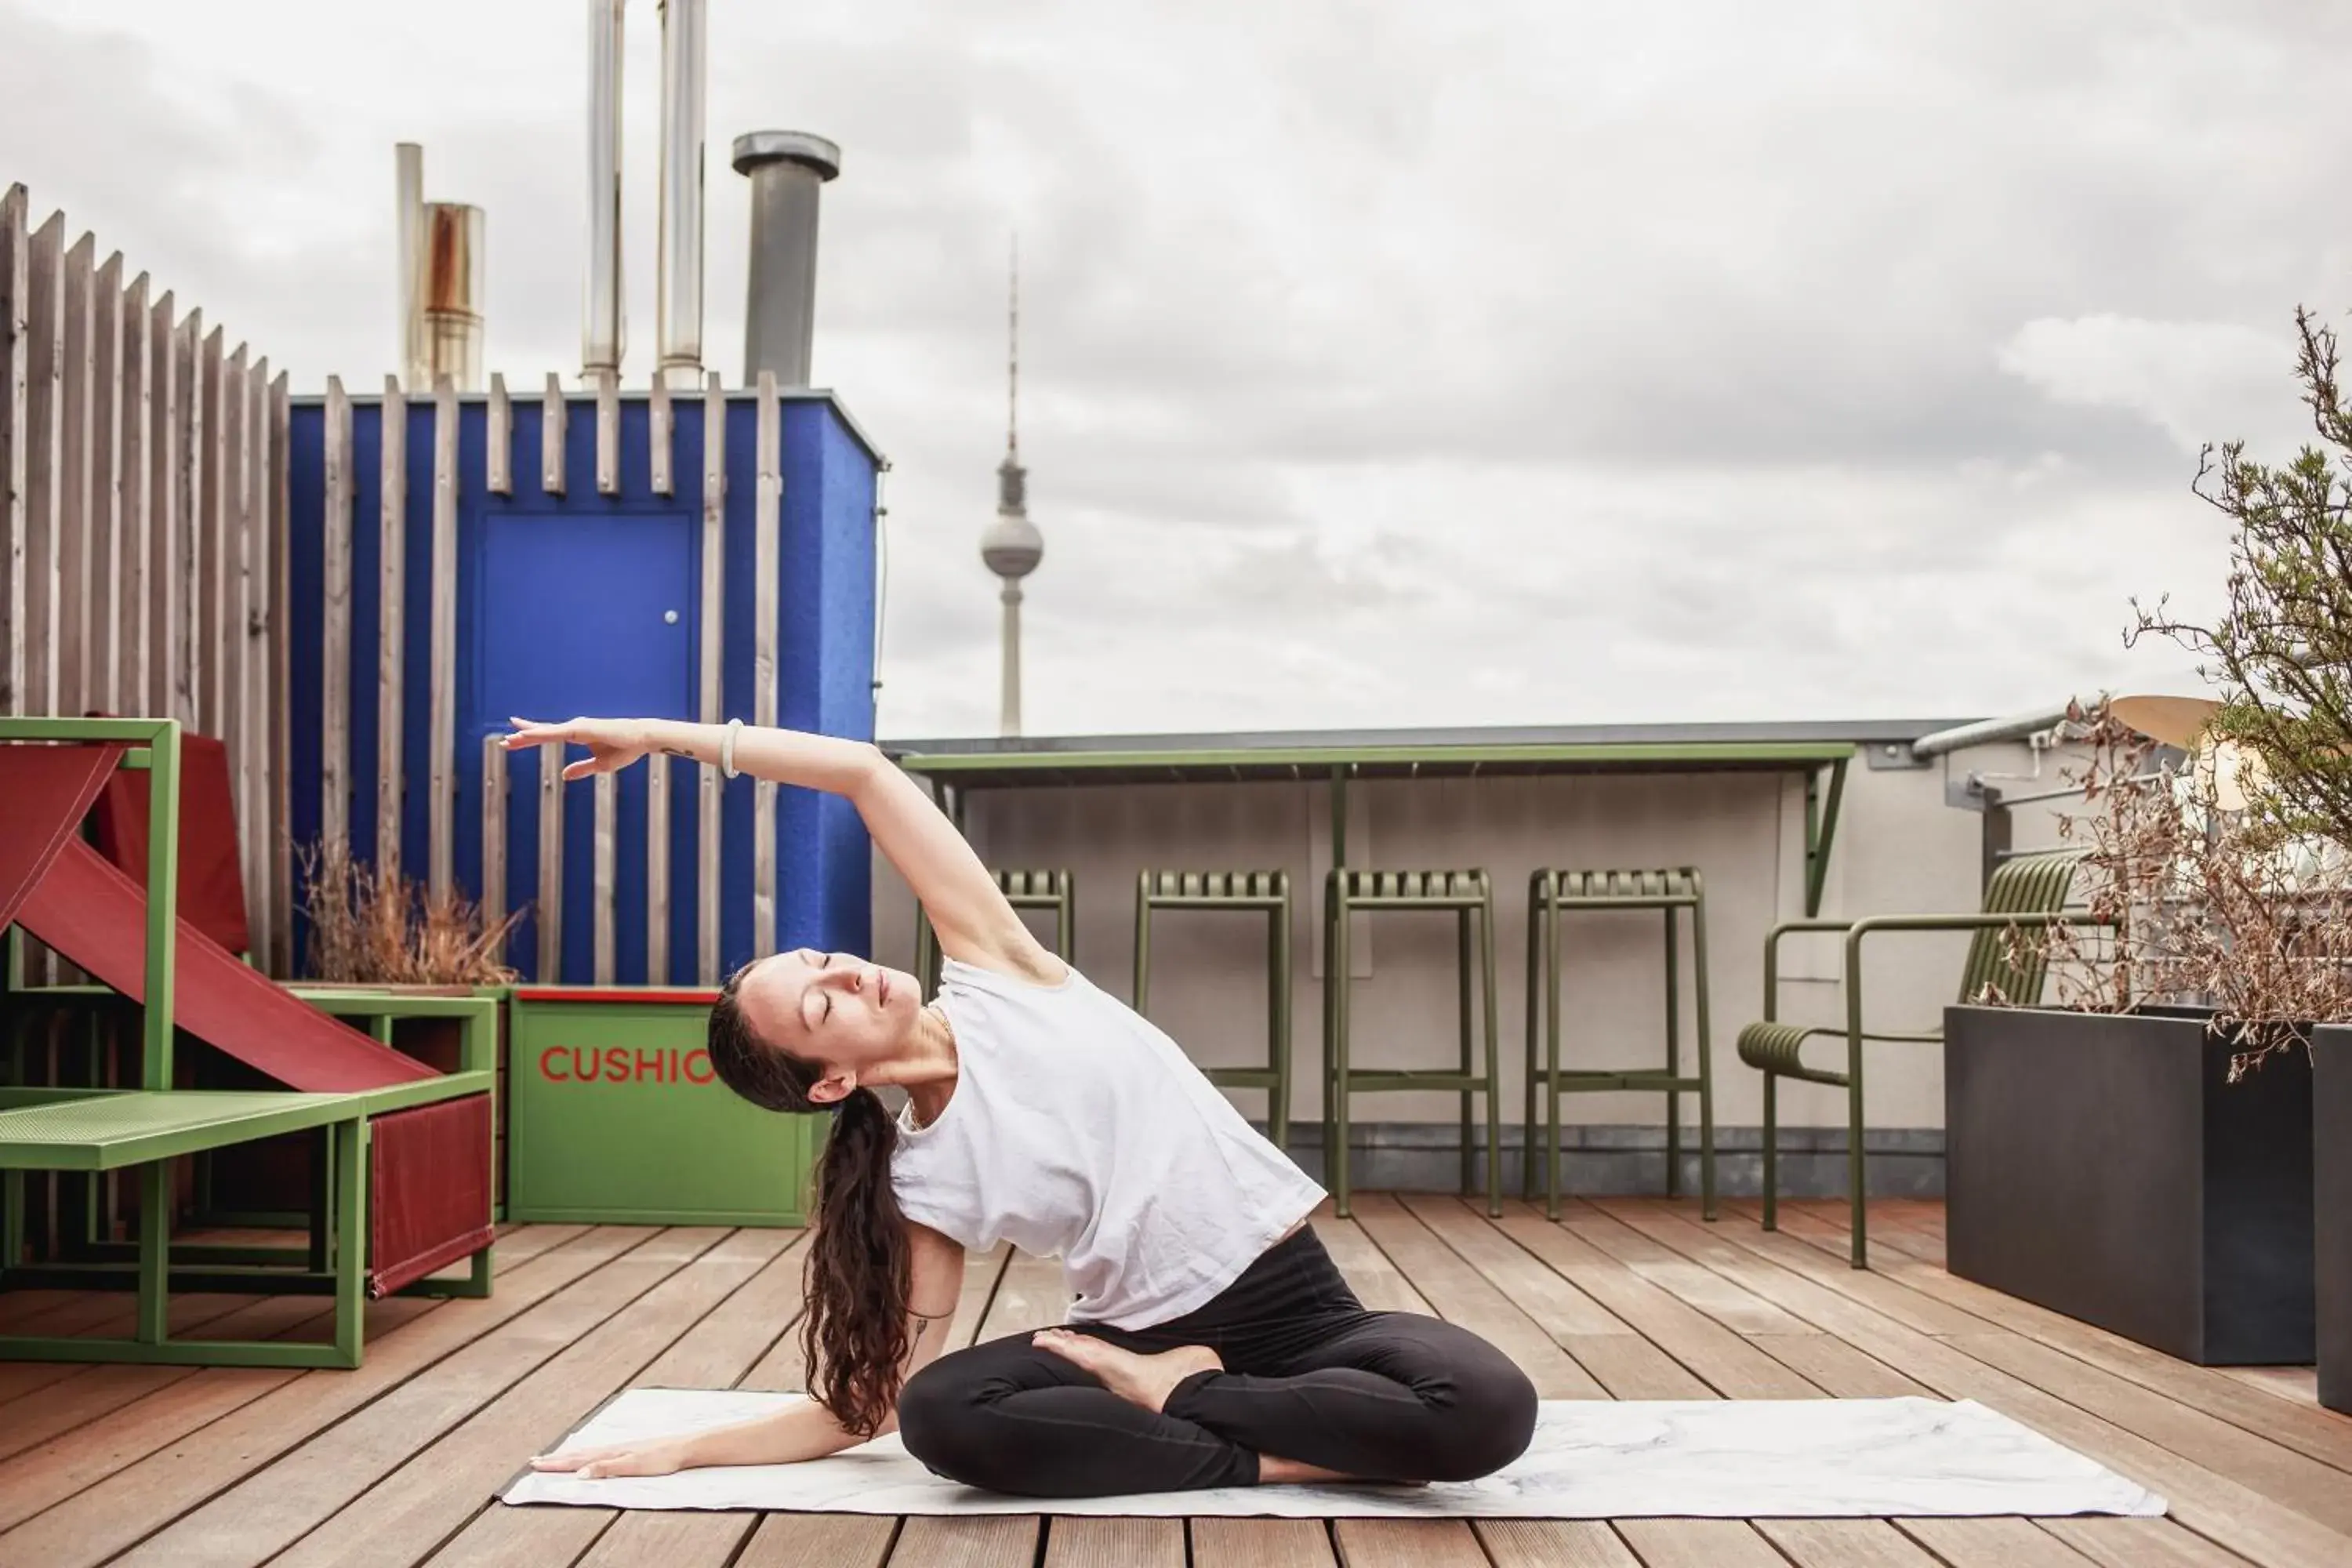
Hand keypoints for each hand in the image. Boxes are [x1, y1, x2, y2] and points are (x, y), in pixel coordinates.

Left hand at [501, 717, 651, 780]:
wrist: (642, 739)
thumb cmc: (626, 749)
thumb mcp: (601, 764)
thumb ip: (581, 768)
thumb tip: (564, 775)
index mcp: (578, 735)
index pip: (549, 735)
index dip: (532, 736)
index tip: (514, 738)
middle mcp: (575, 728)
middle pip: (543, 732)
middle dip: (523, 737)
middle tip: (504, 741)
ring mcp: (576, 727)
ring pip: (545, 732)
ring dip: (526, 736)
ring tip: (508, 740)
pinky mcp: (580, 729)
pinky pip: (554, 733)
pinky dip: (538, 733)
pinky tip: (525, 735)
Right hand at [528, 1435, 693, 1479]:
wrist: (684, 1447)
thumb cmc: (661, 1458)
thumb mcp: (632, 1466)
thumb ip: (606, 1469)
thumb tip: (579, 1473)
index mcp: (610, 1453)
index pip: (576, 1460)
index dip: (555, 1463)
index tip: (534, 1464)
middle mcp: (612, 1448)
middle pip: (578, 1455)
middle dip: (556, 1458)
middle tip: (534, 1461)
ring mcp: (620, 1448)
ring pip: (587, 1453)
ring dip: (568, 1455)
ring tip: (554, 1457)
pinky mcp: (628, 1451)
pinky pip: (598, 1452)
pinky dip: (585, 1455)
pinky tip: (587, 1456)